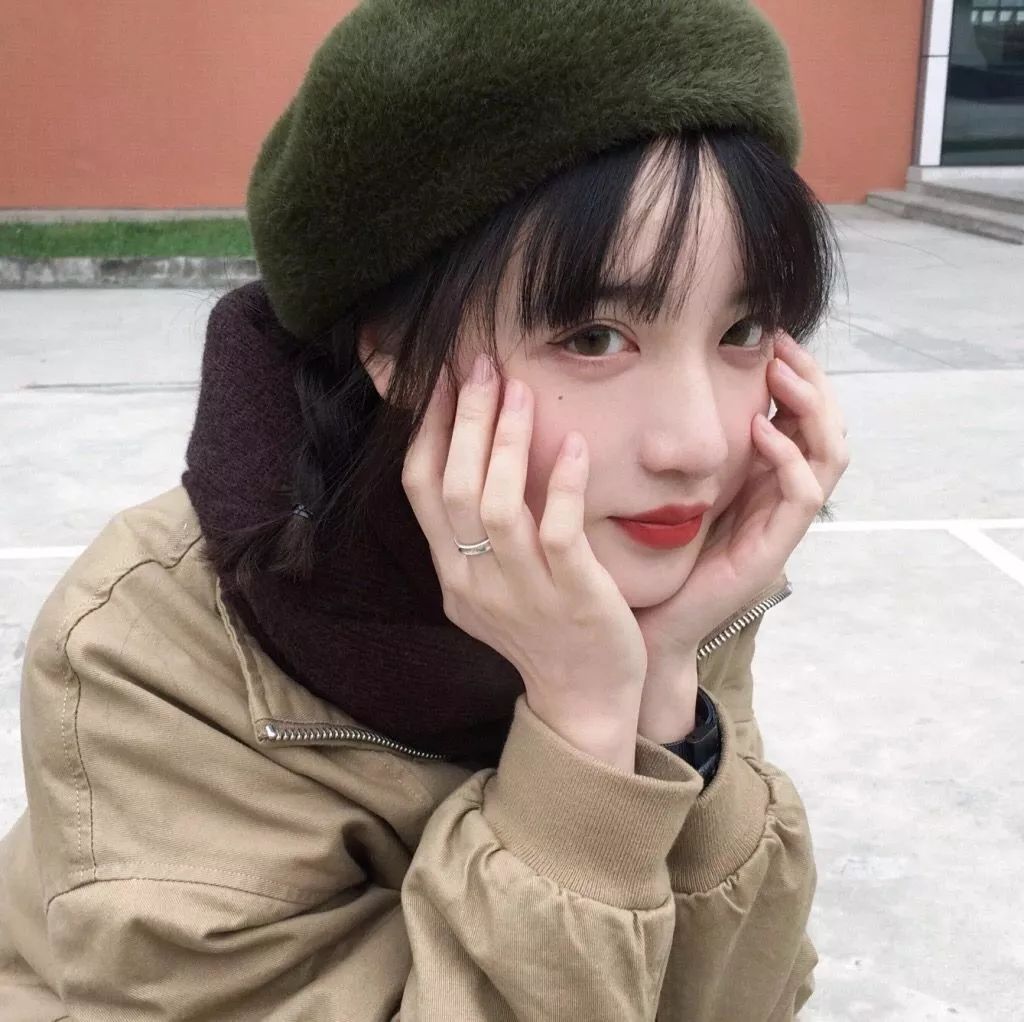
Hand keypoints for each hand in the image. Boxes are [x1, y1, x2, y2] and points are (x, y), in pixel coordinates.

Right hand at [402, 352, 647, 768]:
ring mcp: (522, 592)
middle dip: (464, 418)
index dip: (426, 429)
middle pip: (453, 486)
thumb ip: (474, 534)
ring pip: (496, 505)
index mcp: (451, 572)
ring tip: (520, 391)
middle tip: (481, 364)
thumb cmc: (541, 633)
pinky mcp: (573, 598)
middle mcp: (475, 581)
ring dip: (507, 442)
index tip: (441, 379)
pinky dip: (564, 485)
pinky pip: (560, 533)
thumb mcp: (489, 586)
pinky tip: (575, 446)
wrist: (582, 701)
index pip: (420, 489)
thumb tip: (470, 458)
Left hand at [634, 332, 849, 688]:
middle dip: (811, 382)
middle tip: (782, 346)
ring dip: (810, 410)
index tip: (770, 336)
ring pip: (829, 457)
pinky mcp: (773, 550)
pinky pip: (804, 496)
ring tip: (779, 375)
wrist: (650, 621)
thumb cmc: (658, 553)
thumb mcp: (674, 483)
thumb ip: (688, 444)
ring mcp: (781, 525)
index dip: (797, 376)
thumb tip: (671, 389)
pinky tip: (759, 429)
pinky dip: (787, 457)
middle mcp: (780, 499)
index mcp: (763, 480)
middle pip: (827, 430)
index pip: (803, 419)